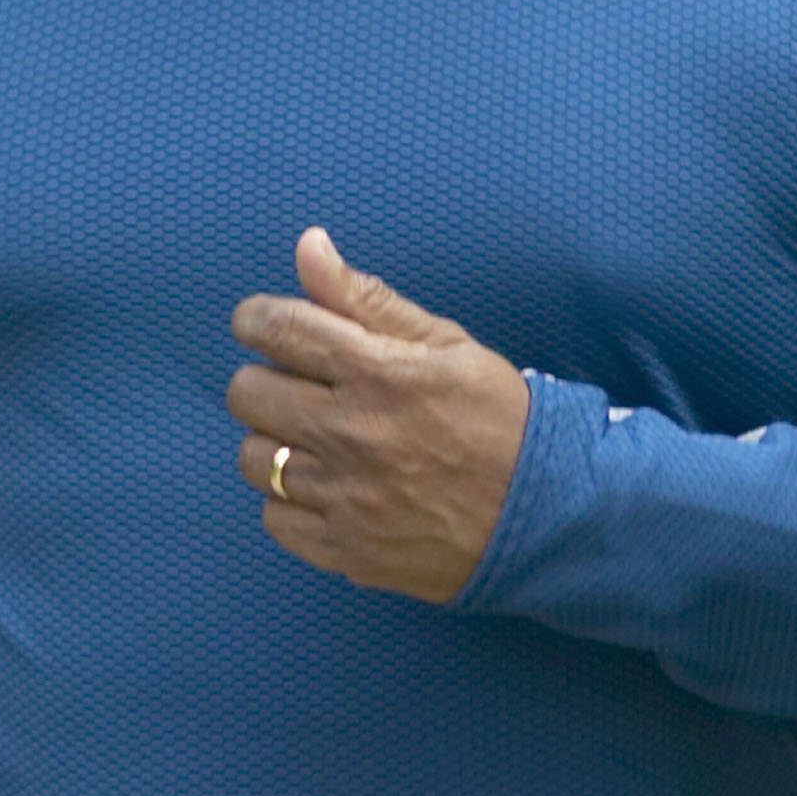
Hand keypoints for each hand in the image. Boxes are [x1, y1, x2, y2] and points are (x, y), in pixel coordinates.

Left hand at [229, 225, 530, 602]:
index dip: (257, 319)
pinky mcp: (345, 549)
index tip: (264, 325)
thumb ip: (366, 298)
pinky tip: (328, 489)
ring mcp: (345, 496)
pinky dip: (290, 503)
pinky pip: (274, 518)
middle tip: (303, 388)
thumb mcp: (445, 344)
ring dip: (276, 443)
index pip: (274, 328)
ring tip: (318, 441)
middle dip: (267, 379)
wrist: (549, 513)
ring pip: (253, 458)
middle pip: (247, 393)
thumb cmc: (499, 418)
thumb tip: (309, 246)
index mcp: (377, 372)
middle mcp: (351, 433)